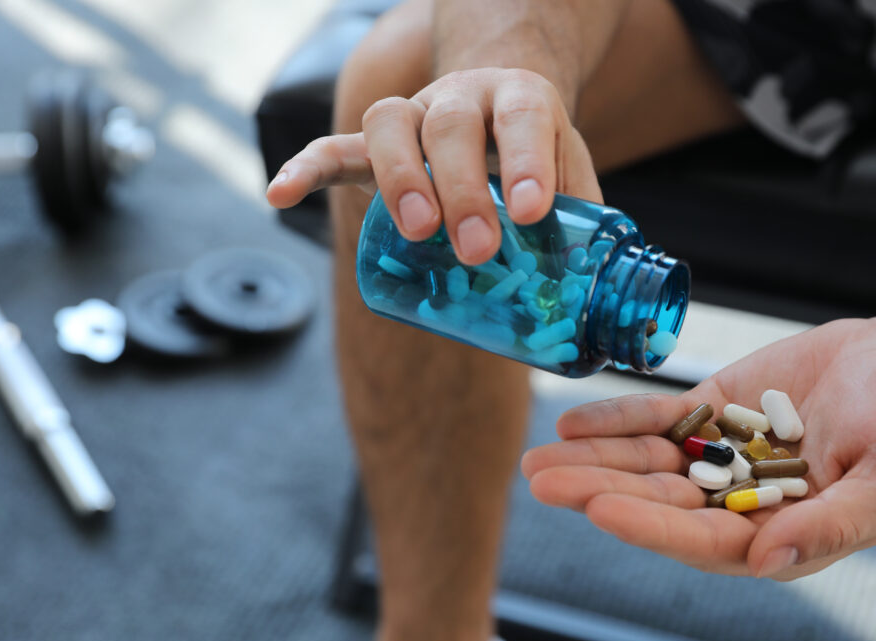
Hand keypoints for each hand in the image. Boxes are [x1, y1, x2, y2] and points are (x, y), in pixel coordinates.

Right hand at [265, 68, 601, 264]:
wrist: (496, 107)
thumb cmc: (534, 157)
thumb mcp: (569, 175)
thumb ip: (583, 224)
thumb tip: (596, 306)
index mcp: (520, 99)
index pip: (524, 116)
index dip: (525, 160)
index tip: (530, 210)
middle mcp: (463, 98)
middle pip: (451, 123)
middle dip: (461, 187)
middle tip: (475, 247)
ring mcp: (414, 117)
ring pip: (389, 122)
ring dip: (398, 178)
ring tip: (415, 232)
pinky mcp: (374, 144)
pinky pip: (333, 147)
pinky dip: (305, 168)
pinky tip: (279, 194)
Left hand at [521, 301, 875, 579]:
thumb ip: (831, 524)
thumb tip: (768, 563)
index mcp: (781, 534)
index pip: (702, 540)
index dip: (649, 526)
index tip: (598, 508)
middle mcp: (739, 501)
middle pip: (658, 501)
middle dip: (597, 491)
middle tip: (540, 480)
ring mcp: (721, 455)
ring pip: (646, 462)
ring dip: (593, 458)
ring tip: (539, 456)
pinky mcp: (713, 412)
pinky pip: (657, 418)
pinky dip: (616, 418)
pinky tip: (572, 420)